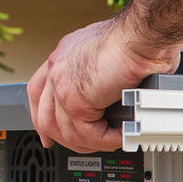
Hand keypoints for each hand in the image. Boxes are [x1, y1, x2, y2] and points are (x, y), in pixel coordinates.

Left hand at [26, 13, 180, 152]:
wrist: (144, 35)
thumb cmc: (139, 38)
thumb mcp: (113, 56)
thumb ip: (106, 77)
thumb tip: (116, 96)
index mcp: (64, 56)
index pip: (39, 91)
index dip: (41, 115)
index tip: (46, 133)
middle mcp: (57, 68)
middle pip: (44, 116)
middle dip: (61, 138)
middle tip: (83, 146)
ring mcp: (62, 84)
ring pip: (64, 131)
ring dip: (89, 142)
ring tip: (110, 140)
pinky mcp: (76, 100)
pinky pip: (87, 134)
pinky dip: (106, 140)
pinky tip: (119, 136)